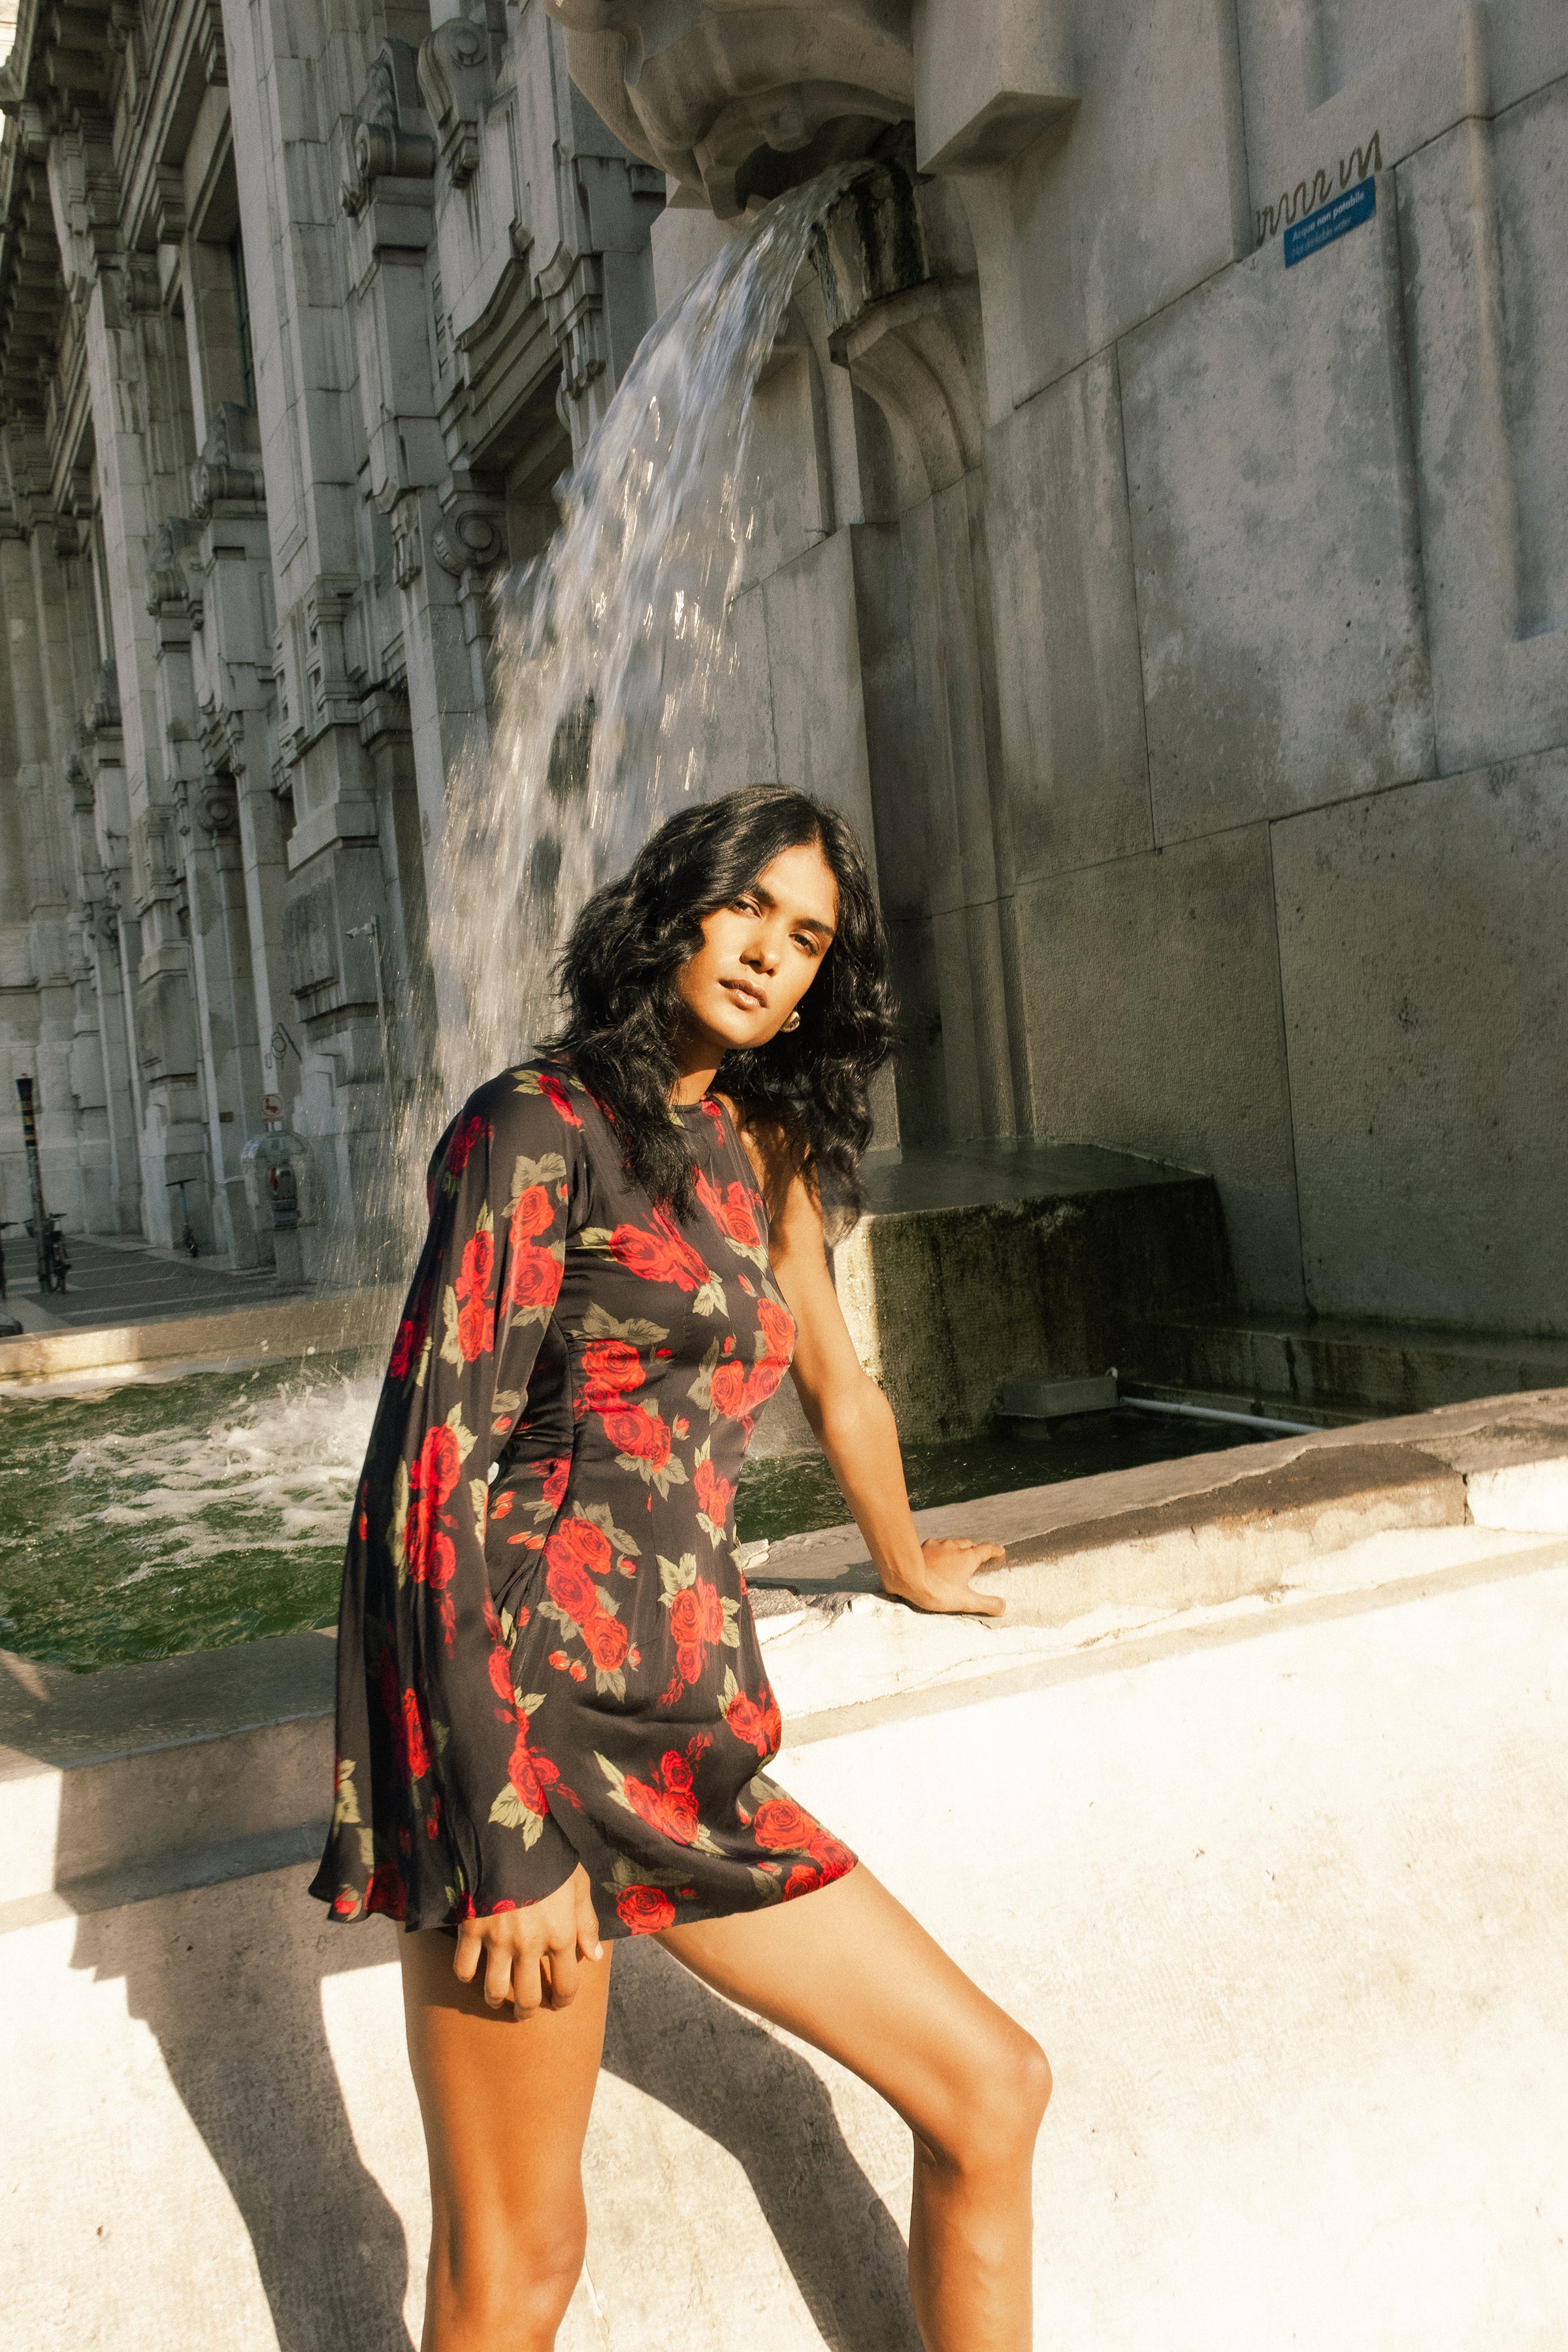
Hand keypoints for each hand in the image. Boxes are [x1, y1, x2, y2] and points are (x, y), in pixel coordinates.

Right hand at [452, 1864, 601, 2016]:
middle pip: (528, 1999)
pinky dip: (467, 1975)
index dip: (564, 2000)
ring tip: (499, 1997)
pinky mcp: (471, 1929)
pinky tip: (474, 1968)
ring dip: (497, 2000)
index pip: (566, 1985)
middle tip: (526, 2009)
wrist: (508, 1833)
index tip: (559, 2002)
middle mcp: (530, 1945)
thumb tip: (595, 1956)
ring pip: (495, 1991)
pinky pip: (464, 1969)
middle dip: (528, 2010)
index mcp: (561, 1934)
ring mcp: (498, 1940)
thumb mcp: (578, 1883)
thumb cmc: (549, 1856)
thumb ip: (586, 1922)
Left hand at [886, 1536, 1006, 1618]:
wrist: (908, 1578)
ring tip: (954, 1557)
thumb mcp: (966, 1601)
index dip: (994, 1550)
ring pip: (951, 1543)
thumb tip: (1005, 1607)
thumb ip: (987, 1604)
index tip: (999, 1550)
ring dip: (955, 1548)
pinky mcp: (923, 1547)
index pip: (986, 1550)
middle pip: (968, 1544)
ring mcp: (938, 1545)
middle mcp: (954, 1547)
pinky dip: (938, 1550)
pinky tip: (934, 1556)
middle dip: (973, 1549)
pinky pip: (935, 1545)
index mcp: (968, 1558)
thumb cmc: (937, 1590)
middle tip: (975, 1556)